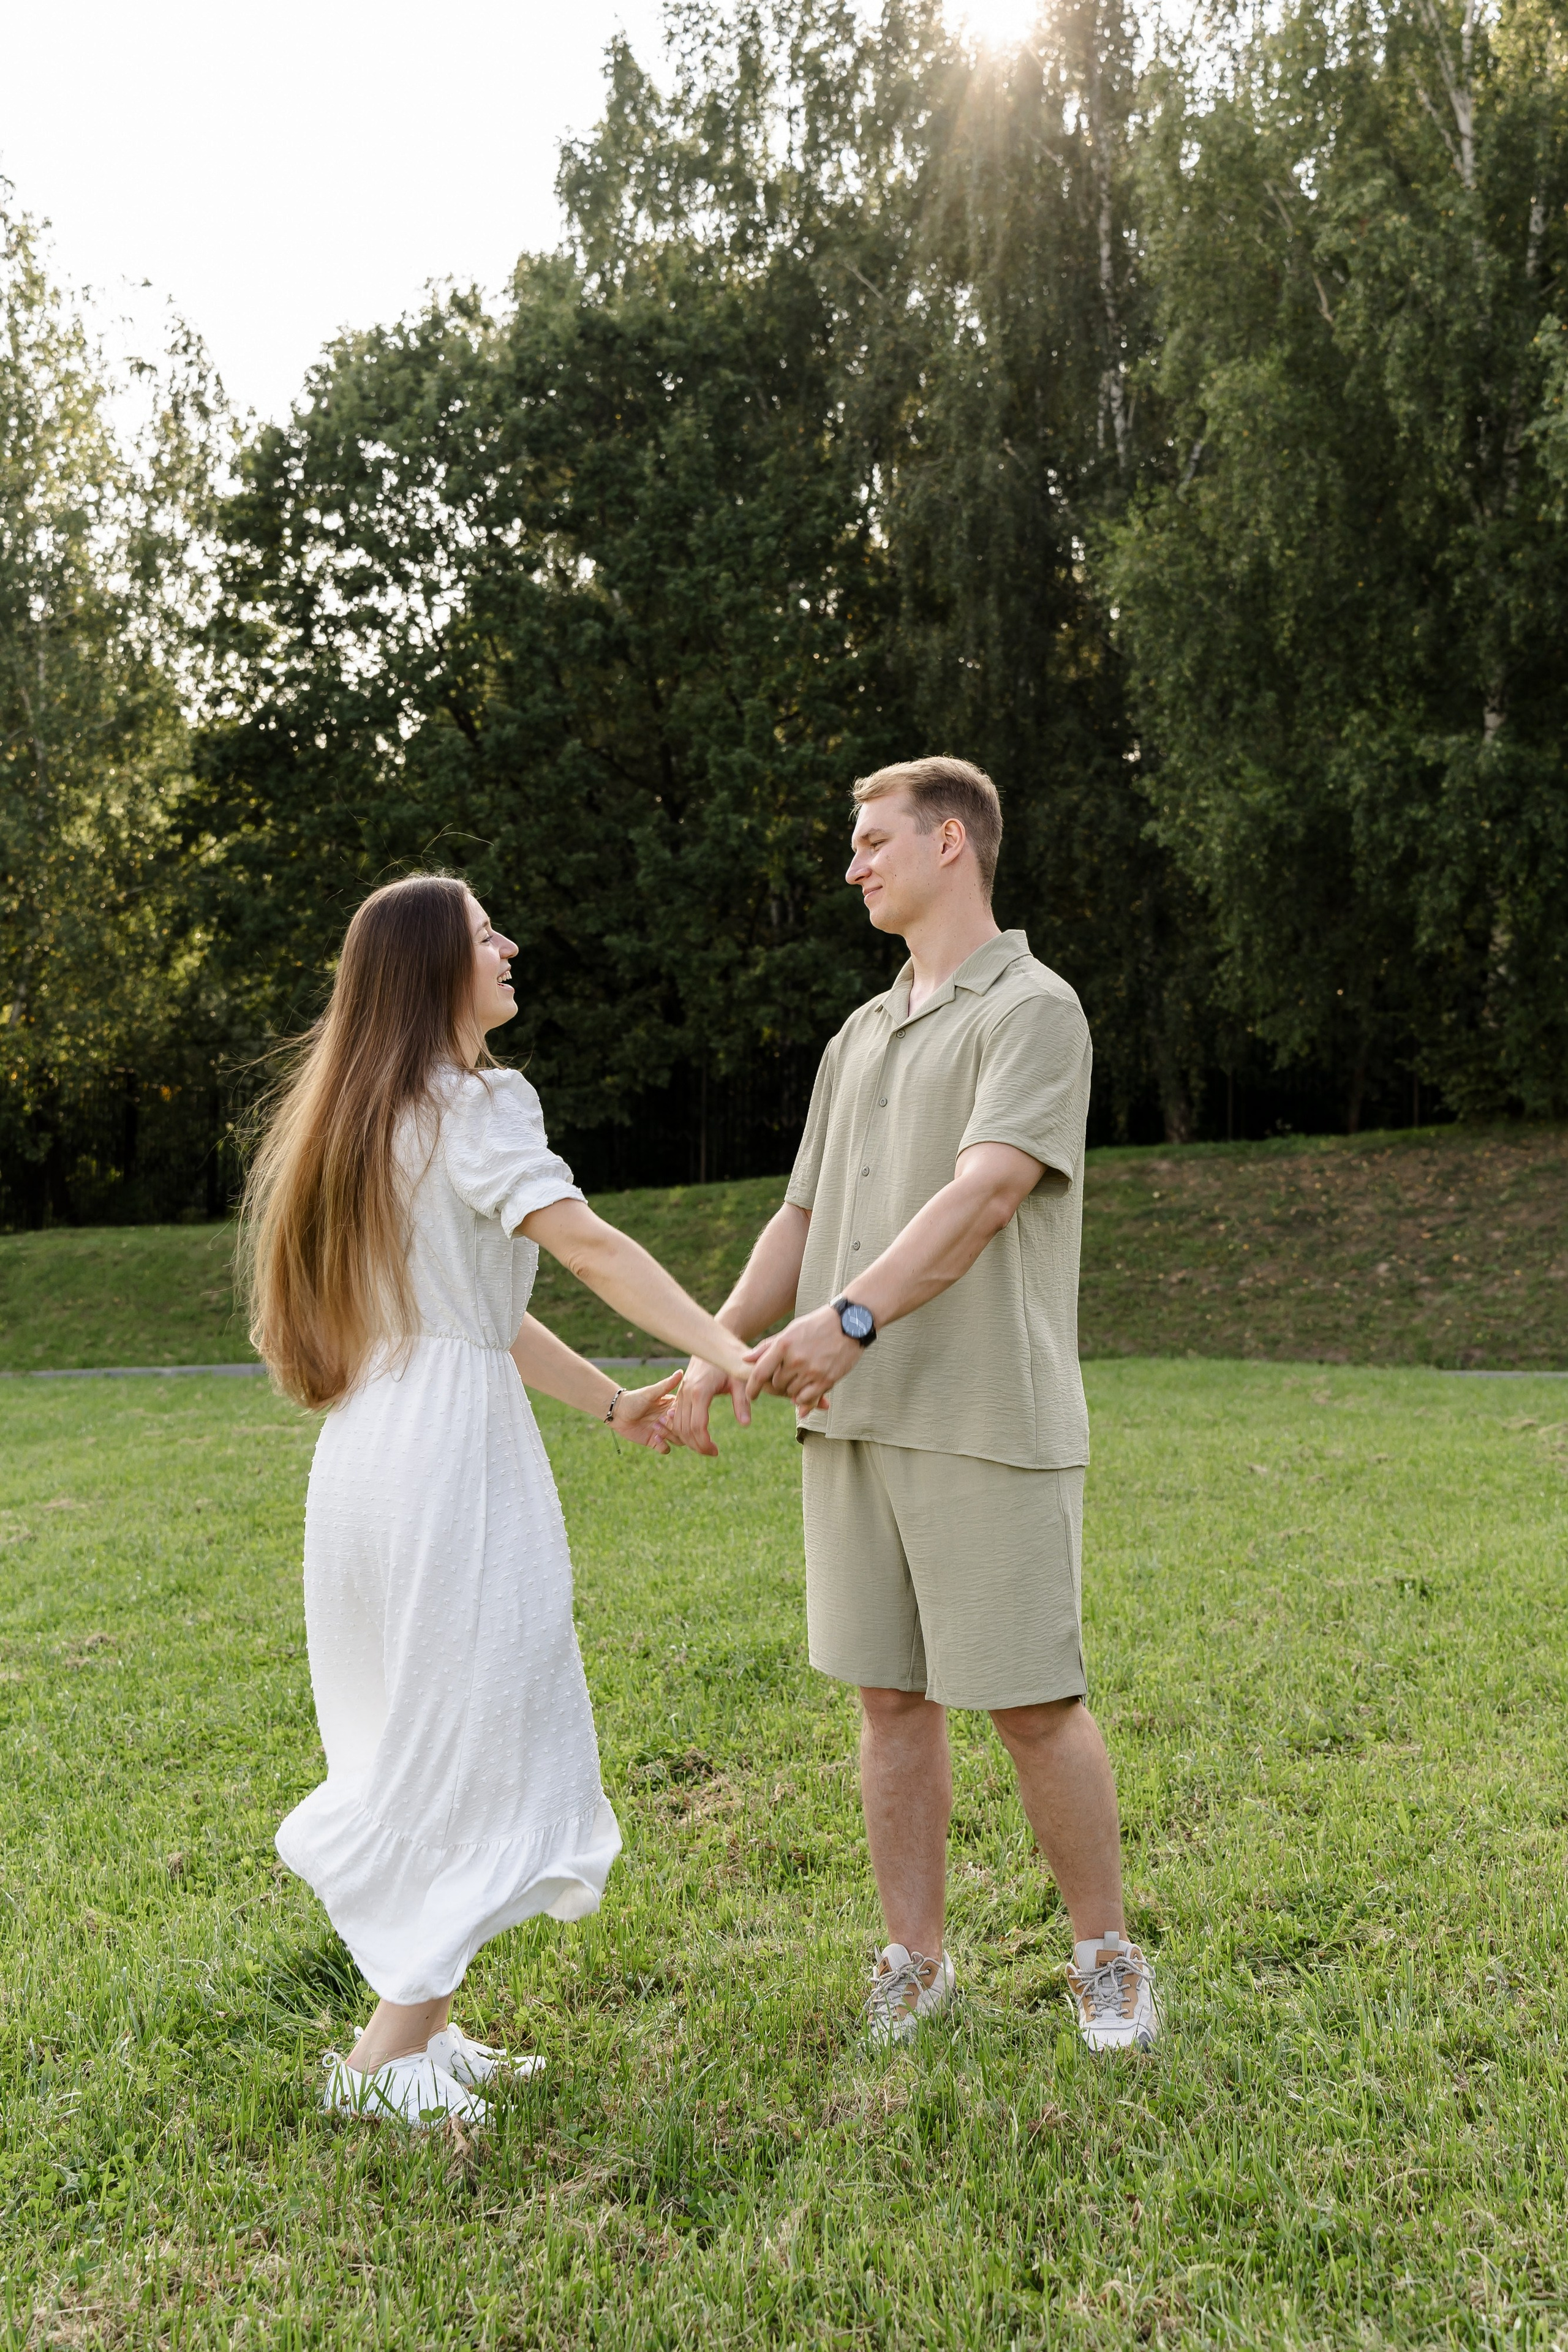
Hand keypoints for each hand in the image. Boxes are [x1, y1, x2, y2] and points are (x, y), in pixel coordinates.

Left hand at [608, 1369, 684, 1453]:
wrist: (617, 1412)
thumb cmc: (634, 1399)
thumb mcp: (651, 1392)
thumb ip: (666, 1385)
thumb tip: (681, 1371)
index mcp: (672, 1408)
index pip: (686, 1415)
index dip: (680, 1416)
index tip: (668, 1413)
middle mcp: (670, 1420)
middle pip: (684, 1430)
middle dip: (674, 1428)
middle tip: (659, 1421)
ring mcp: (664, 1432)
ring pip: (679, 1441)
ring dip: (669, 1436)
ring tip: (655, 1428)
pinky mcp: (655, 1441)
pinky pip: (666, 1449)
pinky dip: (663, 1446)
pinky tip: (654, 1437)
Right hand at [668, 1354, 752, 1456]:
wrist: (715, 1345)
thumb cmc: (730, 1363)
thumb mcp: (740, 1381)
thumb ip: (742, 1402)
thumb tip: (745, 1424)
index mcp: (700, 1391)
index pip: (697, 1426)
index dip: (704, 1443)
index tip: (715, 1451)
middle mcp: (686, 1393)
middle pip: (684, 1429)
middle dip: (696, 1445)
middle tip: (712, 1453)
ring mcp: (681, 1392)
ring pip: (677, 1424)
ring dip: (688, 1440)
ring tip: (706, 1447)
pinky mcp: (680, 1393)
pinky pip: (676, 1417)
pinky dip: (682, 1430)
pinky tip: (696, 1436)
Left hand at [743, 1306, 864, 1416]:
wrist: (850, 1323)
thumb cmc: (817, 1325)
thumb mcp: (790, 1330)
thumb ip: (767, 1346)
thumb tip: (745, 1359)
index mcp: (784, 1344)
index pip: (760, 1373)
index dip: (752, 1388)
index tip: (751, 1395)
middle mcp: (796, 1359)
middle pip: (776, 1384)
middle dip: (778, 1384)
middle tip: (786, 1379)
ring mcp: (812, 1371)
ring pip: (791, 1393)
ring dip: (792, 1391)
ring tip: (800, 1380)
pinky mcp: (826, 1380)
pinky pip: (807, 1399)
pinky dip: (803, 1401)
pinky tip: (804, 1395)